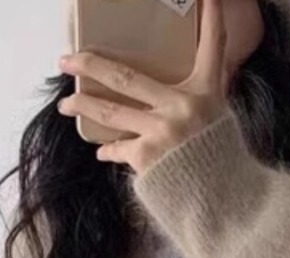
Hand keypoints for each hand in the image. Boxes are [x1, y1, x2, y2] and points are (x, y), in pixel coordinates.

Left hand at [57, 0, 230, 173]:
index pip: (212, 45)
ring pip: (110, 111)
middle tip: (67, 60)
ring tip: (66, 105)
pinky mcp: (147, 158)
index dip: (210, 17)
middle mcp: (181, 106)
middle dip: (90, 65)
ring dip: (83, 106)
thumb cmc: (220, 164)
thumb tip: (175, 92)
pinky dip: (110, 149)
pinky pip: (119, 148)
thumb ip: (200, 100)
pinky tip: (101, 149)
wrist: (223, 205)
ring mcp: (161, 132)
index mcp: (205, 92)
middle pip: (125, 76)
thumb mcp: (219, 121)